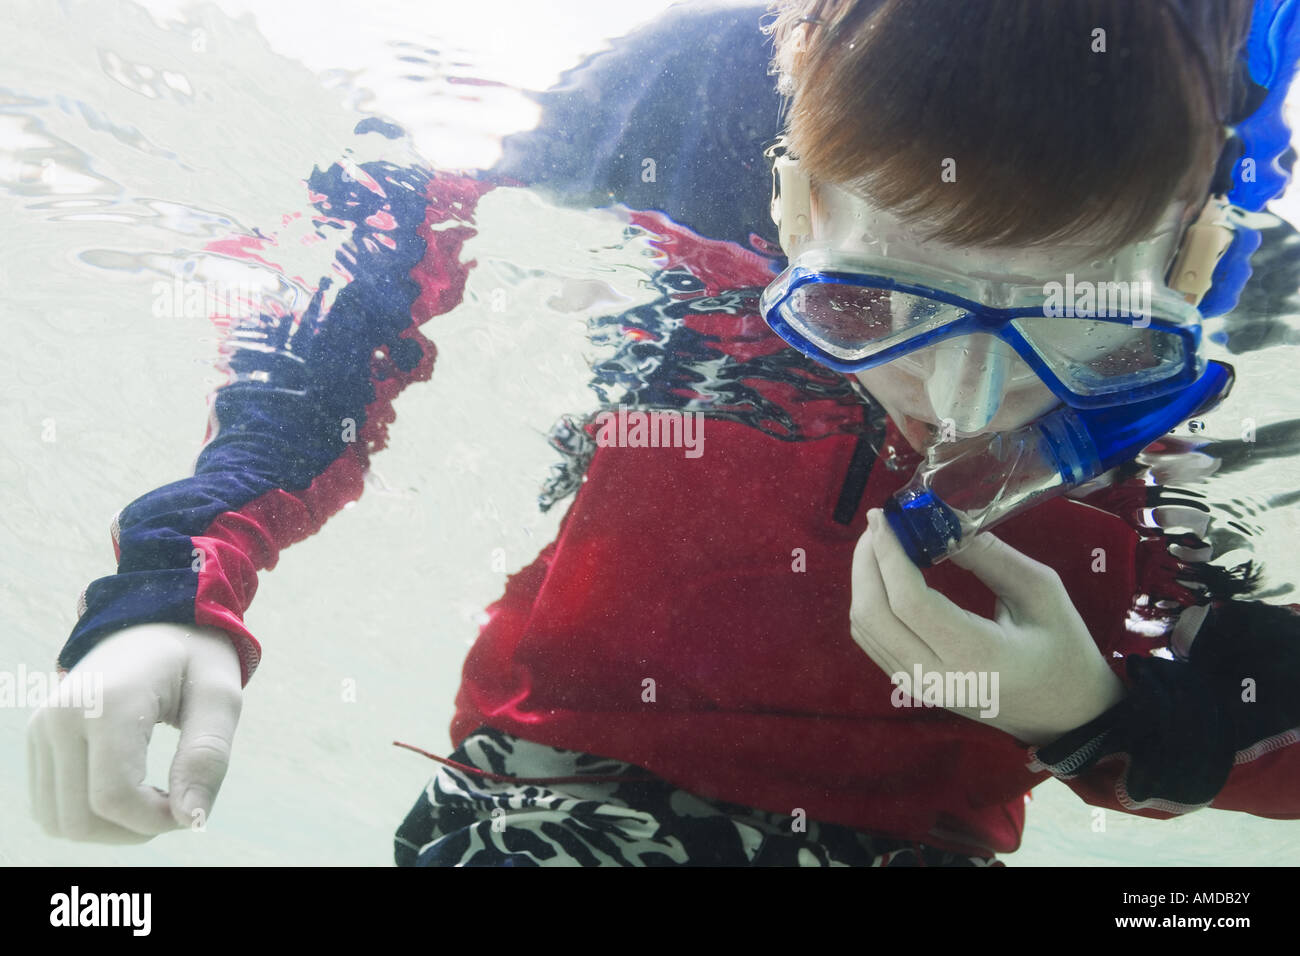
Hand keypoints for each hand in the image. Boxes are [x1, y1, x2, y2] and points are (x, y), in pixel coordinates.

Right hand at [27, 622, 242, 841]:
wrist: (155, 622)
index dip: (155, 821)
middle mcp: (60, 717)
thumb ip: (207, 757)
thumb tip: (191, 820)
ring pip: (59, 822)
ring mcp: (41, 729)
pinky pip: (51, 808)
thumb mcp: (221, 698)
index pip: (114, 798)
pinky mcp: (37, 740)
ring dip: (110, 829)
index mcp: (108, 703)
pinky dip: (90, 817)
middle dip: (134, 830)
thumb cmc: (196, 660)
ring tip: (154, 797)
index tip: (191, 805)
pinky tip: (129, 792)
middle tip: (176, 802)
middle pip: (81, 819)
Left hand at [850, 508, 1125, 745]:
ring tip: (881, 543)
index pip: (908, 601)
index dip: (888, 554)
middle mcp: (936, 678)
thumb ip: (989, 555)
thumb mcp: (1040, 591)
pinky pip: (872, 641)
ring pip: (865, 628)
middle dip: (867, 561)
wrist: (1066, 715)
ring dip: (863, 580)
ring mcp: (919, 687)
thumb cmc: (1063, 649)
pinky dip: (869, 602)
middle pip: (873, 614)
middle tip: (880, 524)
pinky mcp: (912, 687)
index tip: (883, 515)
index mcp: (975, 655)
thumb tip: (942, 517)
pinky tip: (885, 576)